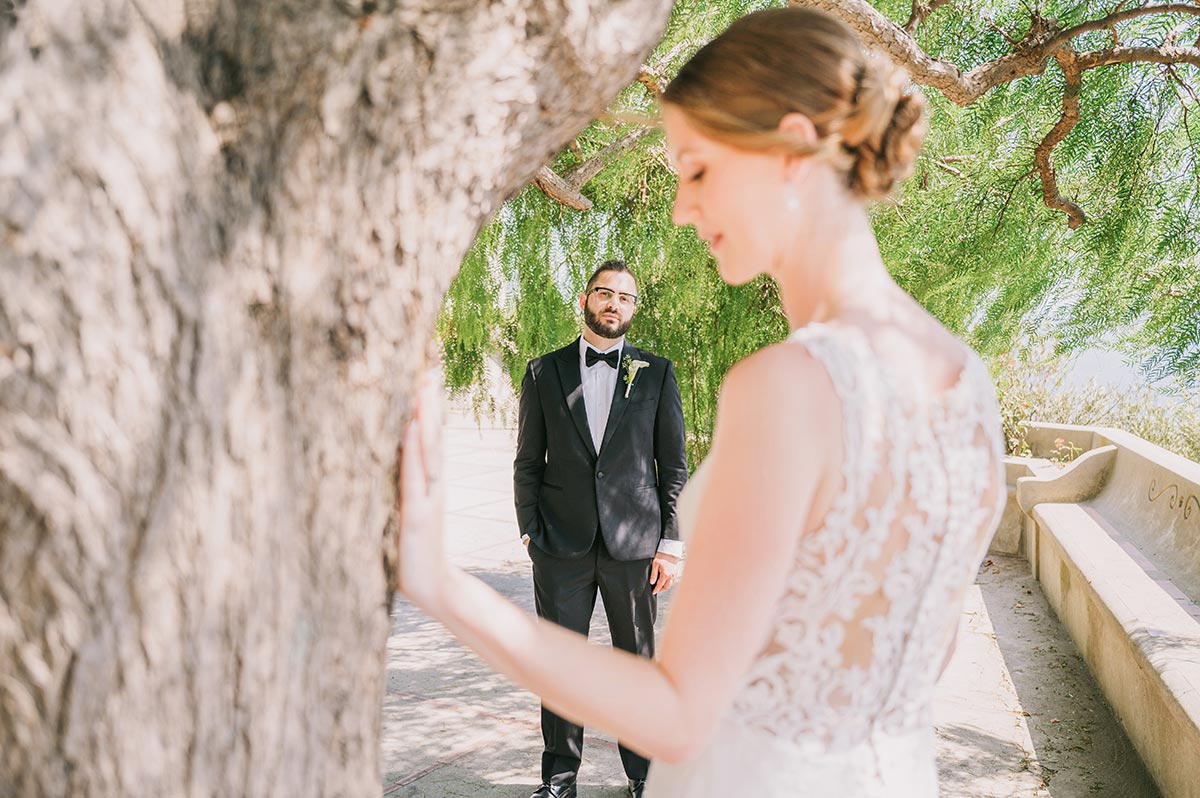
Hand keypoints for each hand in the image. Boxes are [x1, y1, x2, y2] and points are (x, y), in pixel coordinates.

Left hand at [394, 368, 448, 608]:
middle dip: (429, 402)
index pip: (426, 438)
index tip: (422, 376)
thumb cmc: (409, 554)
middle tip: (428, 367)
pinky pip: (415, 476)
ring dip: (426, 414)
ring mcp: (427, 497)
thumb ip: (393, 493)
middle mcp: (430, 484)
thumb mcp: (398, 516)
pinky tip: (413, 426)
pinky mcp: (418, 514)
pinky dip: (415, 450)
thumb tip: (373, 470)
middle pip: (432, 435)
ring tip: (424, 385)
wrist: (433, 587)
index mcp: (425, 483)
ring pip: (429, 448)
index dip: (425, 409)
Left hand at [649, 552, 680, 594]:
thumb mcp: (655, 564)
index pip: (660, 585)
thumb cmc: (662, 555)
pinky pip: (673, 580)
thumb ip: (653, 574)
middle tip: (656, 590)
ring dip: (665, 586)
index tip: (653, 592)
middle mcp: (671, 576)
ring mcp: (674, 574)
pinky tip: (665, 581)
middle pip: (666, 587)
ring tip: (660, 586)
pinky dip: (669, 583)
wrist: (670, 550)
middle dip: (661, 589)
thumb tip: (652, 582)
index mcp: (665, 574)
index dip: (656, 589)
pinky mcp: (676, 572)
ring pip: (670, 584)